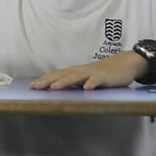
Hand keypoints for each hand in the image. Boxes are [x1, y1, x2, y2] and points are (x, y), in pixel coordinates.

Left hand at [30, 52, 146, 90]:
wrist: (124, 64)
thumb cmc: (103, 73)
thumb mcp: (86, 78)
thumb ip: (73, 83)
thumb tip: (57, 91)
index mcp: (75, 72)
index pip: (56, 75)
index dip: (44, 80)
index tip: (32, 86)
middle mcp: (81, 71)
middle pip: (62, 75)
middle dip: (48, 81)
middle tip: (36, 87)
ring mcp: (92, 73)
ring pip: (76, 77)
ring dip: (65, 82)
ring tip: (54, 88)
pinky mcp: (105, 77)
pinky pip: (97, 80)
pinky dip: (92, 84)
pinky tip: (86, 89)